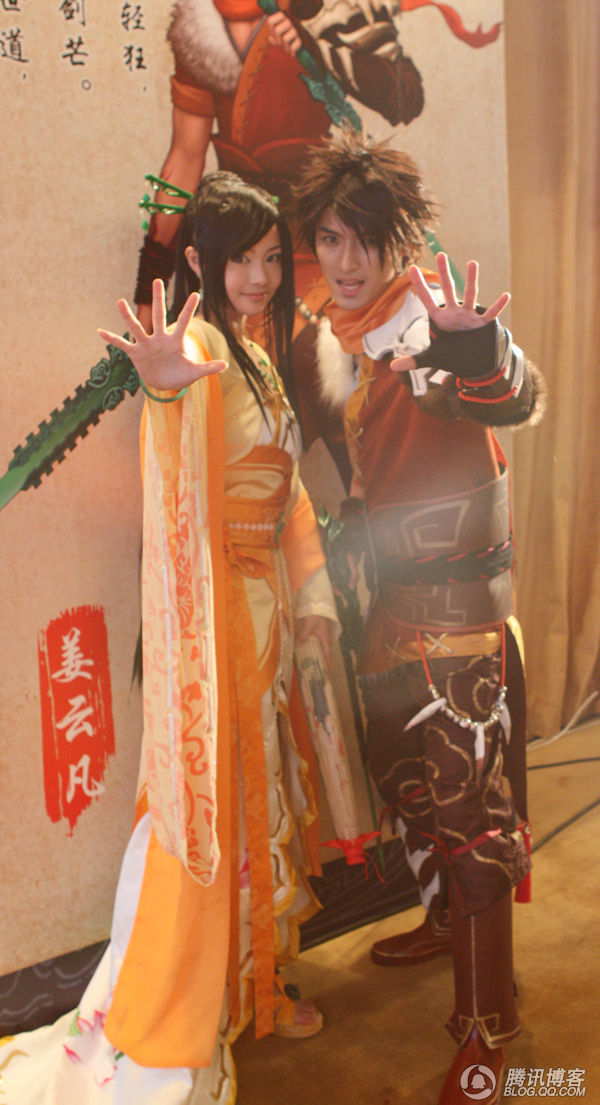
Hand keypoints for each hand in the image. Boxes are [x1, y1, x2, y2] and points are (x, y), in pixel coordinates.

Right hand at [98, 279, 226, 390]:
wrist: (164, 384)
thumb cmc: (180, 375)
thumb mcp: (195, 372)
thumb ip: (208, 368)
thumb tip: (225, 365)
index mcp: (175, 340)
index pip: (183, 322)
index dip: (189, 309)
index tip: (196, 294)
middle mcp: (160, 338)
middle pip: (159, 315)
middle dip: (158, 299)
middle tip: (158, 280)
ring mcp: (147, 344)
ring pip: (137, 327)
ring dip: (128, 316)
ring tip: (120, 301)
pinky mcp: (136, 353)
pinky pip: (122, 345)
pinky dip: (112, 339)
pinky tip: (100, 332)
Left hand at [267, 11, 301, 54]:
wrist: (302, 36)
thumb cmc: (285, 34)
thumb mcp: (276, 33)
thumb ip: (271, 36)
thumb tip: (270, 38)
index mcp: (282, 16)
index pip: (270, 21)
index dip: (270, 30)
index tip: (273, 34)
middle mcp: (289, 20)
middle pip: (277, 31)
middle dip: (276, 40)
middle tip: (279, 43)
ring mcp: (296, 29)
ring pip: (285, 39)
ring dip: (284, 47)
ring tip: (286, 48)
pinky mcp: (301, 38)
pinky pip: (293, 47)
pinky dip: (291, 51)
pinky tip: (291, 52)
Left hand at [295, 615, 331, 667]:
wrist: (318, 603)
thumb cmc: (315, 614)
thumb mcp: (309, 625)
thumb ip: (303, 635)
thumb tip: (297, 645)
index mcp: (324, 637)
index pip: (327, 652)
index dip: (327, 662)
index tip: (327, 671)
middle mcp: (325, 636)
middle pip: (326, 650)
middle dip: (324, 659)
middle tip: (320, 667)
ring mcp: (323, 632)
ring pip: (323, 644)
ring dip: (321, 651)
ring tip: (315, 658)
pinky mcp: (320, 628)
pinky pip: (319, 639)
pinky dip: (316, 644)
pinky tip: (309, 645)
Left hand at [390, 253, 509, 372]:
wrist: (471, 361)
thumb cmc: (451, 354)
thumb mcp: (431, 358)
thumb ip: (413, 361)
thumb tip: (392, 367)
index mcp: (440, 318)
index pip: (427, 299)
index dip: (420, 285)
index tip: (411, 268)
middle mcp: (454, 312)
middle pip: (448, 290)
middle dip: (444, 273)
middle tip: (440, 254)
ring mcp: (469, 316)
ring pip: (469, 295)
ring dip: (471, 279)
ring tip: (472, 263)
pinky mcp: (482, 324)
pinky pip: (491, 313)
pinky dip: (498, 306)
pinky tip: (505, 296)